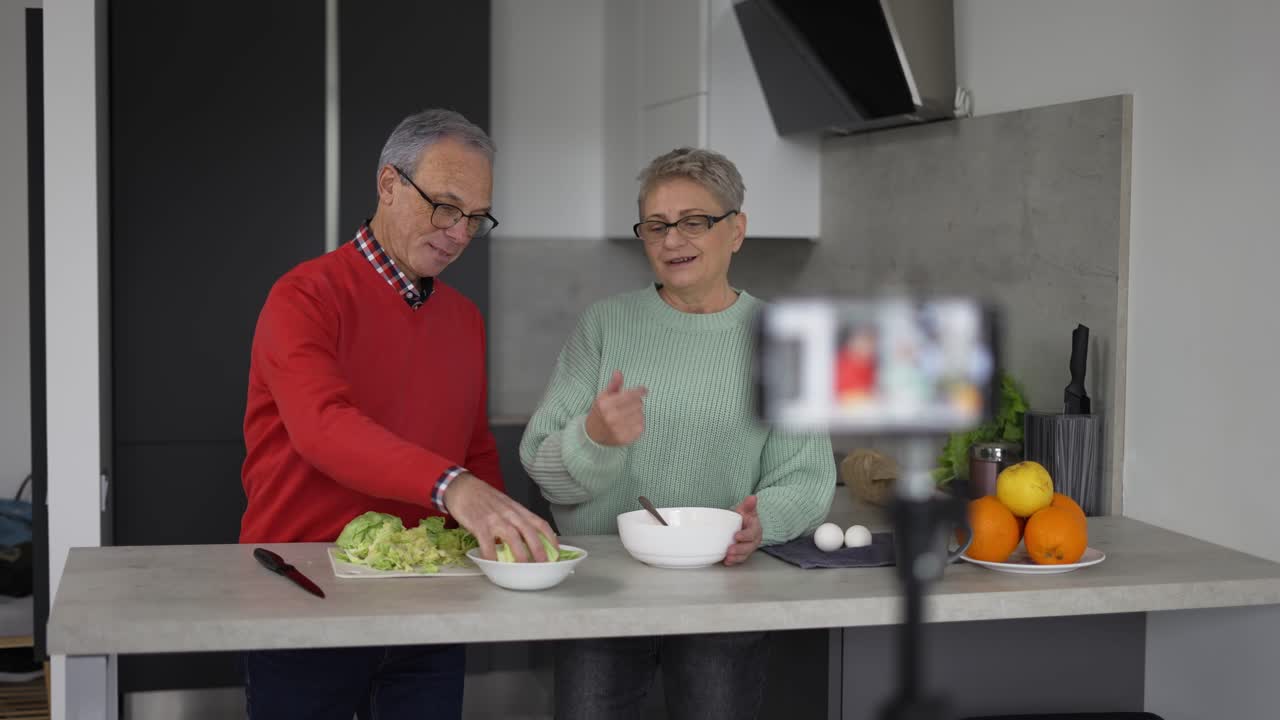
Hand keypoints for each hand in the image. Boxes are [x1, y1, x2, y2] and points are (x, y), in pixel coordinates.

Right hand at [443, 472, 557, 561]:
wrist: (462, 487)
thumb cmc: (483, 497)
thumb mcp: (504, 504)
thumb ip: (515, 519)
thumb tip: (525, 540)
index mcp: (517, 509)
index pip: (539, 522)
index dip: (550, 537)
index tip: (556, 550)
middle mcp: (509, 513)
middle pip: (528, 531)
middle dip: (538, 548)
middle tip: (544, 563)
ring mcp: (494, 519)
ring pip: (512, 537)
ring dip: (520, 553)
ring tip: (524, 567)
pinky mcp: (479, 525)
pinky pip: (487, 543)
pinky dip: (491, 555)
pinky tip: (494, 564)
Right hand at [584, 370, 646, 446]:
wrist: (593, 435)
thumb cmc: (600, 412)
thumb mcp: (603, 397)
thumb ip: (613, 385)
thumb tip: (618, 372)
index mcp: (605, 405)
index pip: (629, 395)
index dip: (639, 391)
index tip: (644, 390)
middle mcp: (612, 417)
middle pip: (637, 404)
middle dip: (636, 402)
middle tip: (628, 405)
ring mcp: (619, 429)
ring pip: (641, 415)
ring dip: (637, 413)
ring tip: (628, 414)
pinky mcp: (626, 438)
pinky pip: (641, 426)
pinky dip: (638, 423)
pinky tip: (630, 423)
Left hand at [724, 495, 761, 565]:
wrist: (745, 525)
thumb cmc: (746, 517)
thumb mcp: (747, 509)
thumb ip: (749, 505)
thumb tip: (752, 497)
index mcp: (755, 529)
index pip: (752, 533)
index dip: (745, 535)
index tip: (737, 536)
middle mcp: (753, 540)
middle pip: (749, 547)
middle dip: (739, 550)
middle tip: (730, 550)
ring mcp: (748, 548)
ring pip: (744, 555)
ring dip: (736, 557)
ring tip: (728, 558)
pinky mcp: (742, 554)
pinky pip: (739, 559)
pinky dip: (733, 562)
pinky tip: (726, 562)